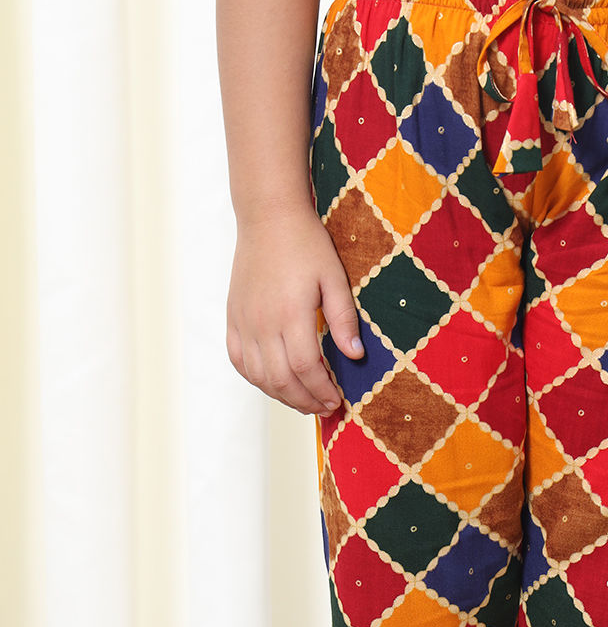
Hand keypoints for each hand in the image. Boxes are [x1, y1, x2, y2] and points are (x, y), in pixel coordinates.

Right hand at [225, 208, 362, 415]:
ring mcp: (244, 321)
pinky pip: (238, 360)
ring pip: (259, 376)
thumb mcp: (335, 278)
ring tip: (304, 402)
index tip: (337, 401)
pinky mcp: (233, 317)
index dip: (322, 390)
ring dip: (282, 396)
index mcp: (291, 314)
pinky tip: (274, 384)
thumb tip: (355, 355)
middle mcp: (263, 323)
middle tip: (325, 409)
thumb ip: (344, 319)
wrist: (268, 217)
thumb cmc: (306, 244)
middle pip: (282, 379)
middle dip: (305, 401)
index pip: (306, 368)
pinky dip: (256, 379)